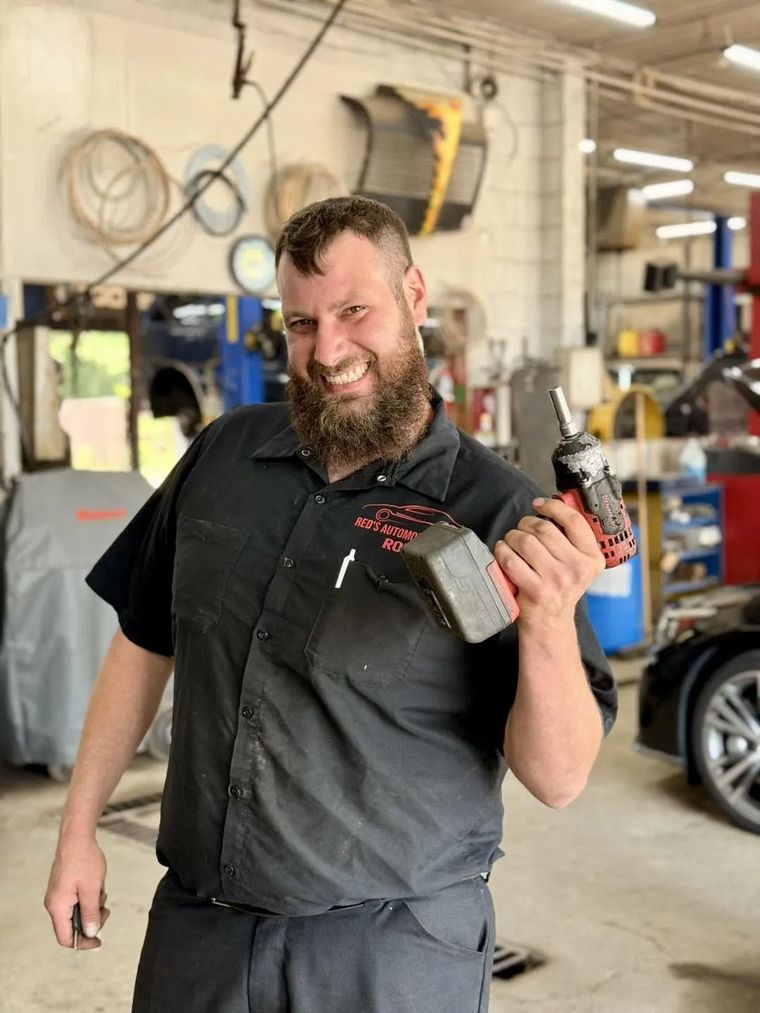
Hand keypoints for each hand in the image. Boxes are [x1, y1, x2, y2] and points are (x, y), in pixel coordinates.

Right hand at [45, 836, 109, 949]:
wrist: (77, 837)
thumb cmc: (84, 860)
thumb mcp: (92, 889)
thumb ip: (91, 914)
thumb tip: (91, 933)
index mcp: (57, 907)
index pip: (66, 938)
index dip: (83, 942)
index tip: (99, 940)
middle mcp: (54, 904)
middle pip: (72, 926)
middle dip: (91, 920)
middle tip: (105, 908)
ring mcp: (58, 895)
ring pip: (77, 913)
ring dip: (92, 906)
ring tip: (101, 890)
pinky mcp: (63, 888)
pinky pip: (77, 901)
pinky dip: (89, 897)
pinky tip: (96, 885)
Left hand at [494, 496, 603, 626]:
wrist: (550, 623)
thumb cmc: (559, 588)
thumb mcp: (577, 564)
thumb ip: (571, 538)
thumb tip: (554, 503)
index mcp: (592, 559)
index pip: (574, 520)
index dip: (552, 506)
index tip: (539, 504)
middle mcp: (577, 569)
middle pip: (543, 528)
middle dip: (526, 524)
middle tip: (521, 530)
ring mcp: (557, 580)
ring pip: (525, 540)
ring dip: (512, 537)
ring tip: (512, 542)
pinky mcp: (535, 590)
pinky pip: (510, 559)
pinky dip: (502, 551)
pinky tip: (504, 553)